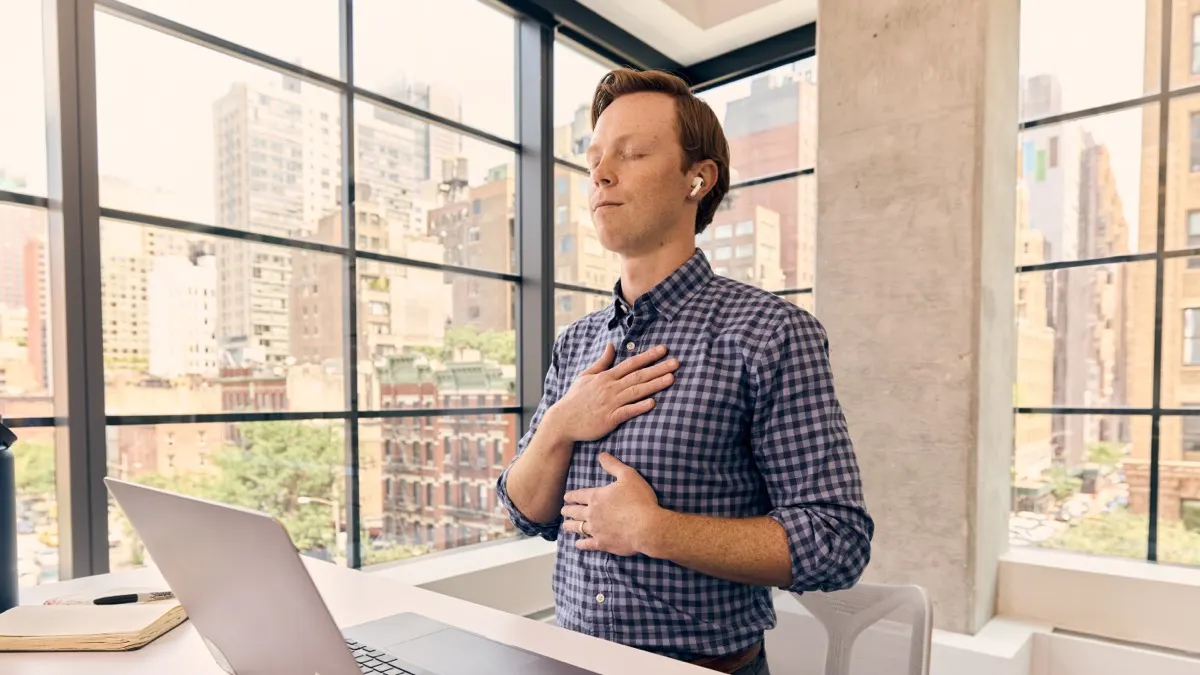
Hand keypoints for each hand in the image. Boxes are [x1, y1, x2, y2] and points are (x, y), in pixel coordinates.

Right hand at [546, 343, 677, 443]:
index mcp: (606, 377)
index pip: (631, 363)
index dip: (648, 356)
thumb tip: (611, 345)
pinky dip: (639, 406)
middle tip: (676, 362)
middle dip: (658, 368)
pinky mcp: (609, 419)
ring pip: (636, 391)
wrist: (563, 421)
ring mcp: (610, 403)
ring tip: (671, 378)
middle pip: (638, 375)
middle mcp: (610, 387)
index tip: (664, 350)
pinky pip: (627, 411)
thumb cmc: (575, 399)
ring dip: (654, 384)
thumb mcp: (585, 376)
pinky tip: (653, 402)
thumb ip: (601, 362)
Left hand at [560, 453, 663, 555]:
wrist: (647, 527)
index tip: (565, 498)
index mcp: (596, 497)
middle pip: (574, 512)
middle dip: (567, 511)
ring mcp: (596, 530)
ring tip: (565, 526)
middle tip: (563, 511)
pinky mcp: (603, 543)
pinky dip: (581, 544)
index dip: (571, 496)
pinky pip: (587, 544)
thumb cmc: (639, 500)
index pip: (578, 496)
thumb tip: (602, 455)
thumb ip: (613, 465)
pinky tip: (578, 544)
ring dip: (570, 526)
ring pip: (577, 528)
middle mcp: (592, 514)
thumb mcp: (628, 476)